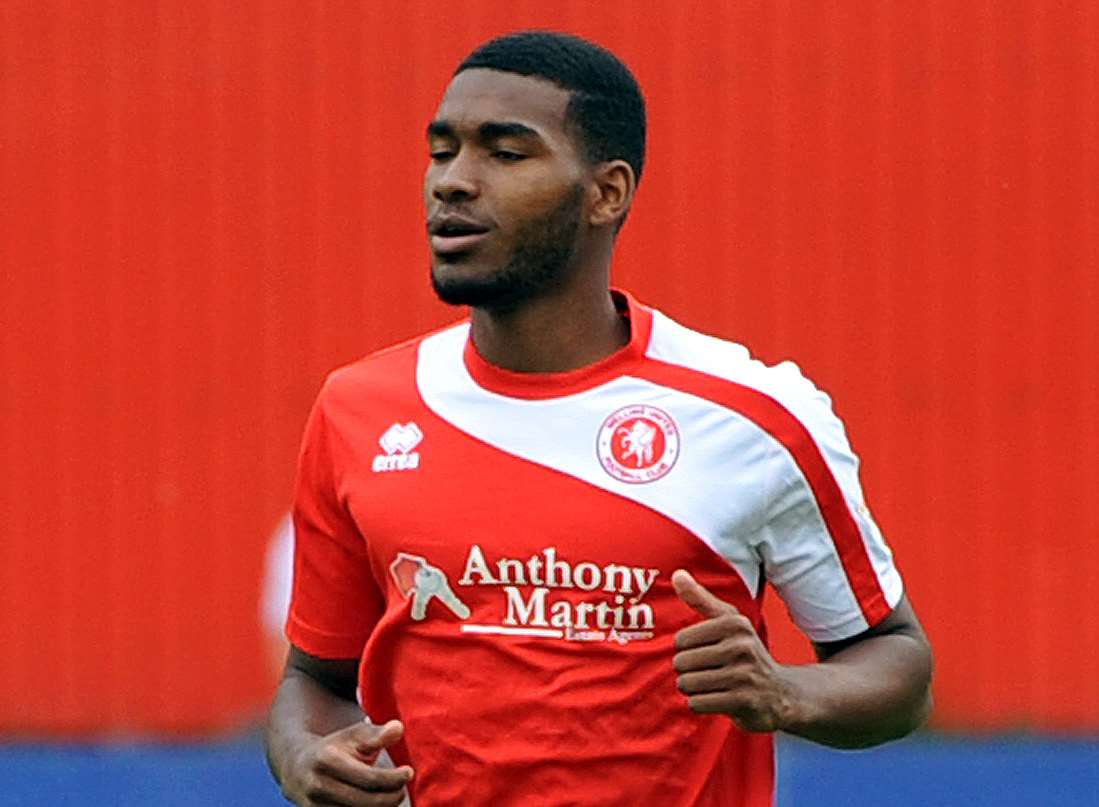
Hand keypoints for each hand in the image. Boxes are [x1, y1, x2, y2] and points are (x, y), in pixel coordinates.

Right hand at [280, 718, 412, 806]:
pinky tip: (378, 804)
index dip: (393, 778)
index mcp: (327, 761)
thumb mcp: (354, 735)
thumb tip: (399, 728)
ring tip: (391, 796)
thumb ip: (377, 734)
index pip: (368, 778)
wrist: (297, 767)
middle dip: (391, 798)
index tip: (408, 772)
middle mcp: (318, 787)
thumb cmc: (335, 748)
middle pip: (365, 802)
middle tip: (402, 789)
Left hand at [672, 570, 795, 732]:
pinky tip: (715, 699)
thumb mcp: (729, 622)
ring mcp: (744, 675)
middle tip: (707, 672)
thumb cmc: (745, 653)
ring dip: (693, 689)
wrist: (780, 693)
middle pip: (682, 662)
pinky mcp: (744, 701)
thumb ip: (701, 599)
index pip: (681, 640)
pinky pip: (698, 703)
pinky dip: (700, 703)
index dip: (686, 651)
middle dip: (688, 672)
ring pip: (688, 683)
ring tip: (710, 686)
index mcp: (735, 623)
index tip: (705, 652)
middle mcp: (741, 646)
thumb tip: (677, 574)